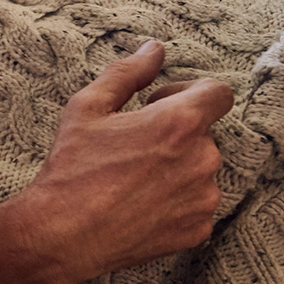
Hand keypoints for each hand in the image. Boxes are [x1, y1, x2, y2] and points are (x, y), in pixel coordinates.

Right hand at [0, 41, 232, 283]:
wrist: (64, 234)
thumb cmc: (73, 168)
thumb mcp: (88, 107)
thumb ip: (128, 72)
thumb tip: (154, 49)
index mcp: (180, 122)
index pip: (219, 93)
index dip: (190, 92)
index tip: (160, 105)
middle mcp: (202, 159)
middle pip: (204, 133)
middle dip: (176, 134)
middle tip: (133, 147)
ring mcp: (203, 197)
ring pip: (200, 170)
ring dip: (177, 168)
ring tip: (134, 179)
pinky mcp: (198, 228)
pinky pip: (196, 204)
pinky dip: (175, 201)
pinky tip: (140, 204)